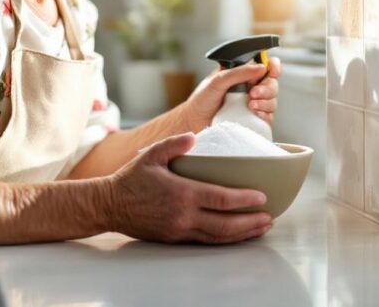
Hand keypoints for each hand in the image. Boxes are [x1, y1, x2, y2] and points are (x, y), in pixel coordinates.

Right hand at [106, 133, 272, 243]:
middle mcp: (183, 215)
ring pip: (218, 237)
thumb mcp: (150, 155)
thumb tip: (194, 136)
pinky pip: (206, 241)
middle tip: (269, 216)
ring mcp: (180, 229)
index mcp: (181, 193)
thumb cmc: (131, 178)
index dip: (244, 199)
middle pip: (225, 223)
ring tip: (260, 228)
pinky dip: (225, 239)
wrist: (109, 205)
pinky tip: (236, 235)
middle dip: (250, 222)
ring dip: (242, 234)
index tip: (262, 197)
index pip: (221, 198)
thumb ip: (174, 144)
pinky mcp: (175, 238)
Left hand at [177, 57, 281, 131]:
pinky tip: (254, 114)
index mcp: (242, 74)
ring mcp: (253, 105)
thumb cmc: (201, 99)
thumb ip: (238, 72)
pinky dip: (265, 115)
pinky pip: (268, 117)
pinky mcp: (253, 120)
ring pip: (272, 101)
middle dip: (268, 87)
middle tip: (253, 93)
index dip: (273, 66)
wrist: (192, 122)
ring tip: (250, 105)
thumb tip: (261, 67)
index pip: (265, 65)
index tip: (271, 70)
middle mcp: (250, 88)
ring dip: (266, 102)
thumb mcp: (217, 81)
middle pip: (272, 84)